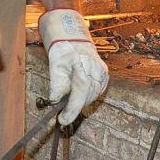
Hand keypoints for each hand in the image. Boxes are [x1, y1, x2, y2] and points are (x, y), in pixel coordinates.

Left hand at [39, 9, 108, 125]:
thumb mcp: (55, 64)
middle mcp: (96, 69)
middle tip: (62, 113)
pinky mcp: (105, 75)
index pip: (79, 93)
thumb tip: (54, 101)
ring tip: (69, 101)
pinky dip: (87, 97)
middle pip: (86, 97)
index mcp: (83, 65)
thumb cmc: (64, 50)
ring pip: (92, 97)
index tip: (62, 121)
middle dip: (74, 107)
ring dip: (80, 102)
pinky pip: (96, 92)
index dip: (71, 110)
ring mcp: (102, 73)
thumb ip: (57, 83)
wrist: (75, 39)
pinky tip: (79, 94)